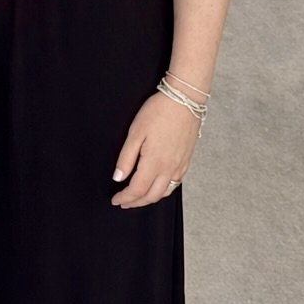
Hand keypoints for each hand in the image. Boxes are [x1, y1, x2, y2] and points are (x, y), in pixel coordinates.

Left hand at [110, 90, 199, 207]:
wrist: (185, 100)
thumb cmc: (159, 112)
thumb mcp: (136, 132)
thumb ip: (126, 158)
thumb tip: (118, 178)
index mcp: (154, 162)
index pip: (137, 189)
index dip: (125, 198)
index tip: (116, 199)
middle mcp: (169, 168)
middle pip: (151, 196)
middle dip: (136, 203)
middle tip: (124, 202)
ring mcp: (180, 165)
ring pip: (165, 192)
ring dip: (150, 199)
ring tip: (138, 198)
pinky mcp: (187, 160)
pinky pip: (175, 183)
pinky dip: (164, 190)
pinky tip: (158, 186)